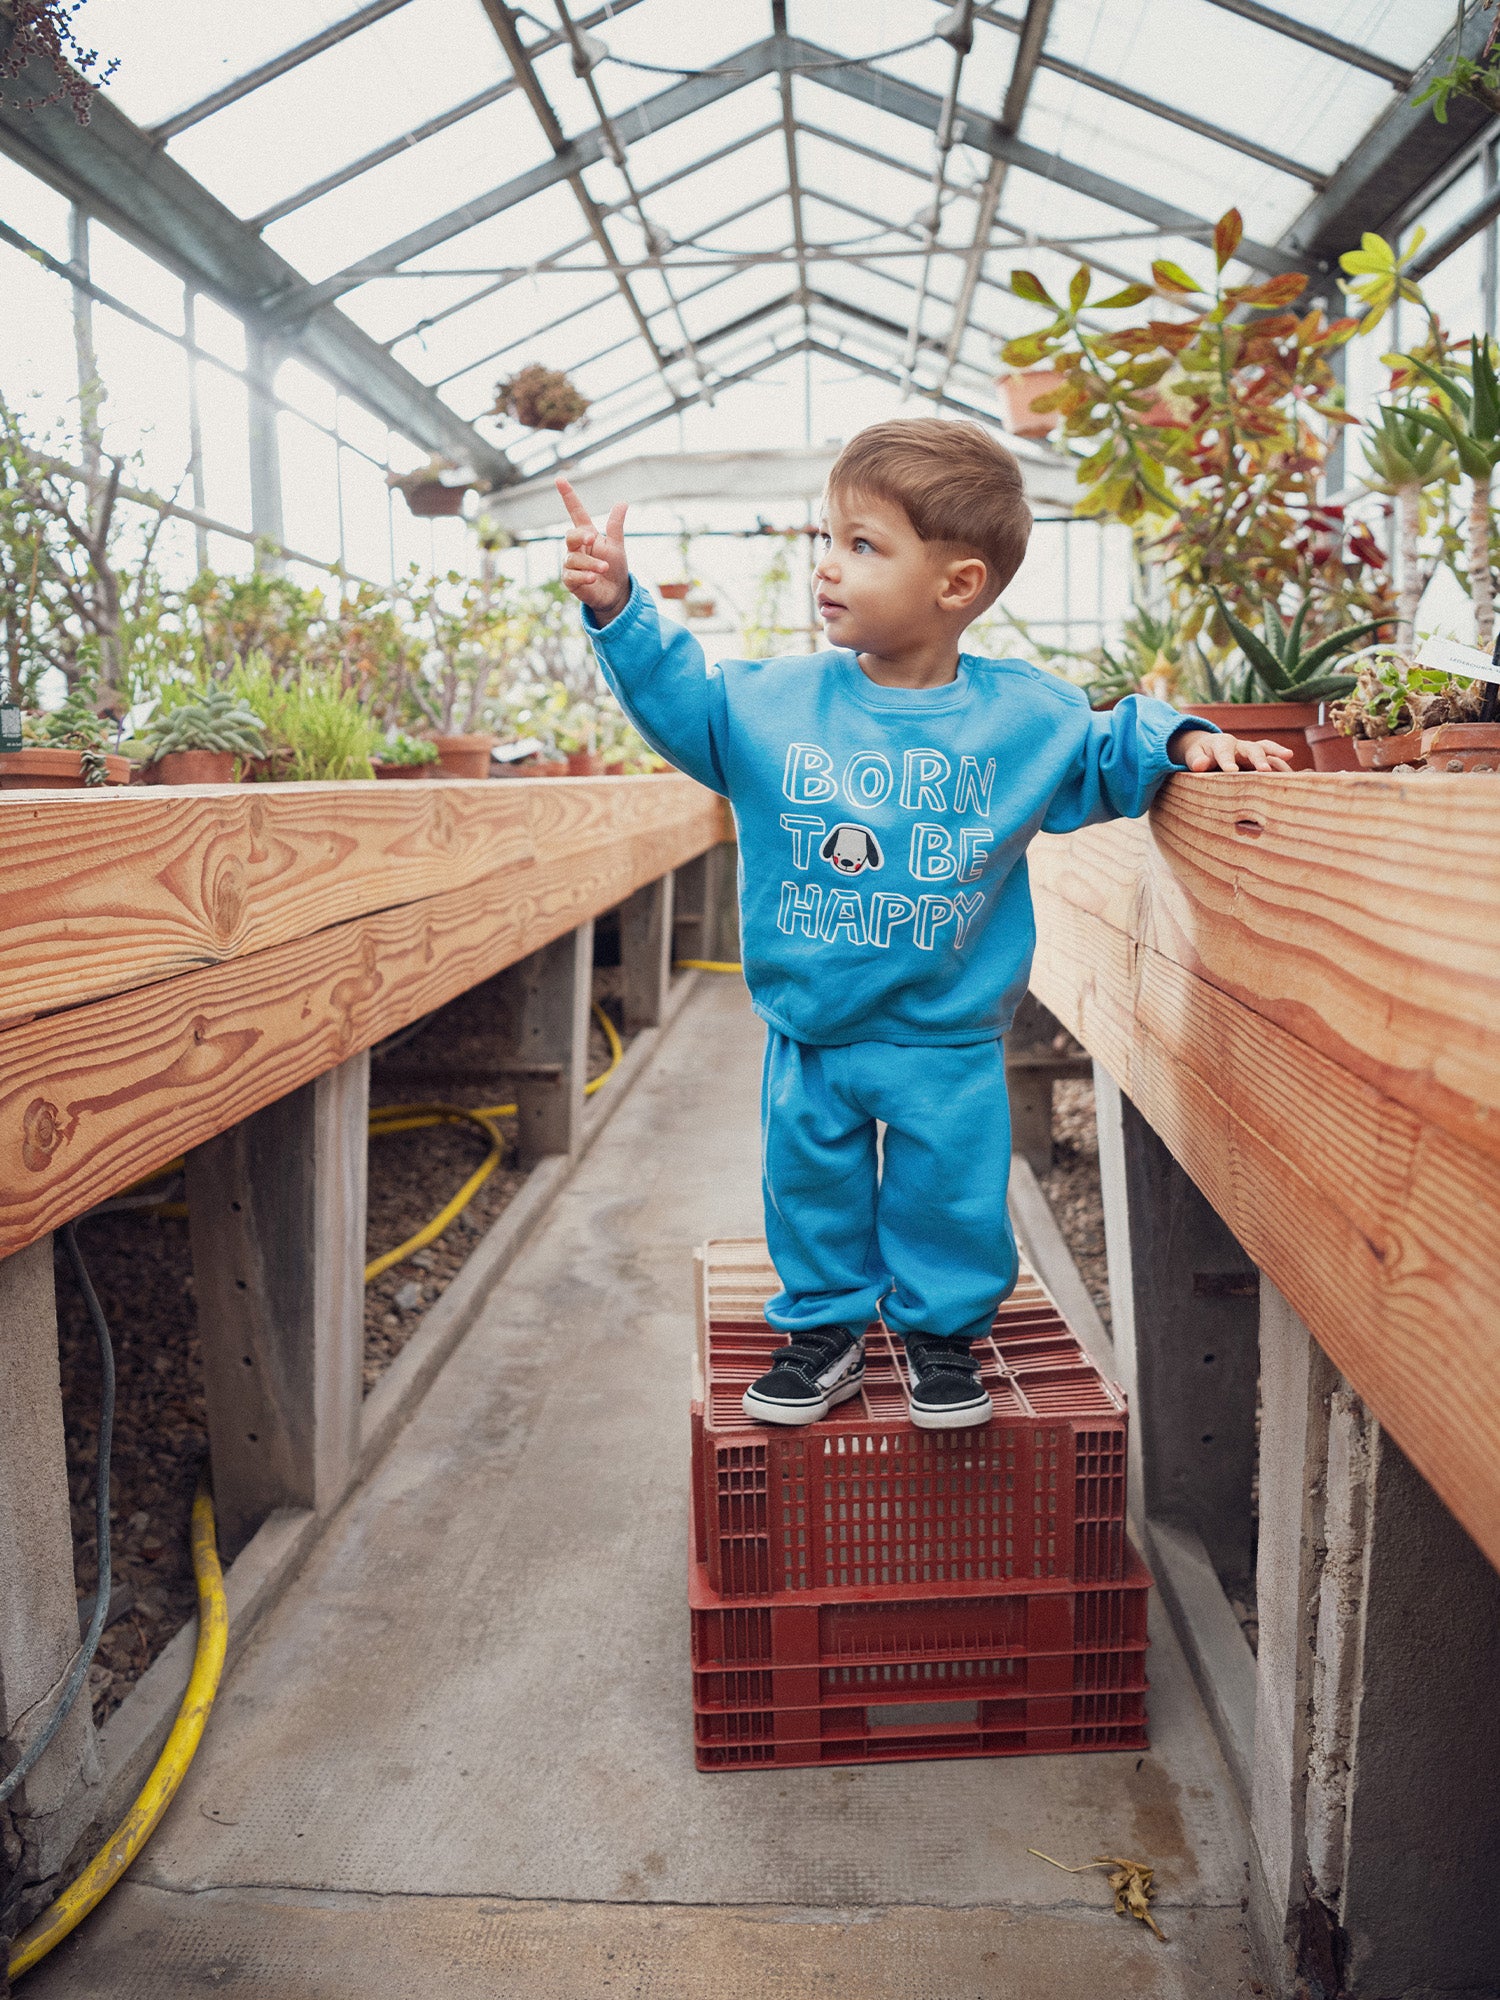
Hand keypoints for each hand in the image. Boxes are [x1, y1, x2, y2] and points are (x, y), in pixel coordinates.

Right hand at [558, 476, 629, 622]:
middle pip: (570, 536)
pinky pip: (571, 575)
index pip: (575, 512)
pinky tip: (593, 578)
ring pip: (573, 559)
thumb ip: (616, 526)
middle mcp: (576, 548)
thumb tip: (622, 502)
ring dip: (591, 563)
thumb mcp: (616, 545)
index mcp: (587, 534)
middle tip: (593, 538)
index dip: (568, 496)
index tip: (560, 479)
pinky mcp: (570, 581)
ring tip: (604, 568)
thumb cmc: (614, 567)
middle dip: (580, 536)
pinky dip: (583, 576)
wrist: (615, 593)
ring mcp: (571, 564)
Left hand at [1172, 728, 1293, 773]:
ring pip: (1266, 750)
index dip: (1228, 761)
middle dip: (1258, 758)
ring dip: (1277, 754)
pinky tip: (1294, 770)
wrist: (1209, 748)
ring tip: (1289, 758)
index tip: (1231, 771)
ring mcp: (1251, 750)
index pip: (1224, 752)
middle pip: (1251, 748)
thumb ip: (1196, 760)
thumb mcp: (1193, 755)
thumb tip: (1199, 765)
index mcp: (1221, 744)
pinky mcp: (1260, 756)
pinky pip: (1273, 756)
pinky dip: (1282, 761)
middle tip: (1264, 770)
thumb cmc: (1201, 754)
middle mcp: (1240, 745)